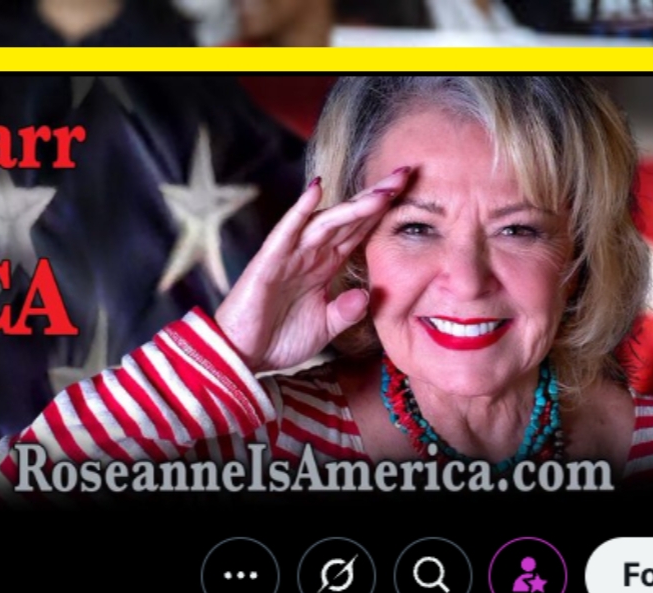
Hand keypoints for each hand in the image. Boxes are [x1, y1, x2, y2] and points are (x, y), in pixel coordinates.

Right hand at [210, 167, 408, 375]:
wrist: (241, 359)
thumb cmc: (278, 341)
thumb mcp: (325, 328)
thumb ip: (347, 312)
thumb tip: (366, 294)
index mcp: (325, 266)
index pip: (358, 230)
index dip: (382, 211)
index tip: (410, 190)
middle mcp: (310, 254)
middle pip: (349, 218)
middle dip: (377, 196)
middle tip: (406, 173)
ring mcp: (289, 255)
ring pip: (326, 221)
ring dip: (354, 204)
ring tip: (382, 190)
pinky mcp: (268, 262)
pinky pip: (286, 231)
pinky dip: (300, 211)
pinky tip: (316, 191)